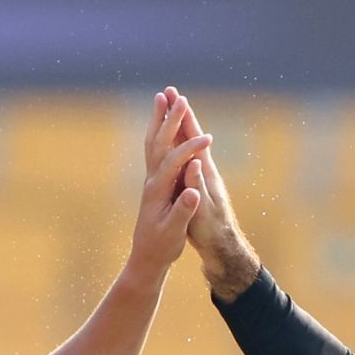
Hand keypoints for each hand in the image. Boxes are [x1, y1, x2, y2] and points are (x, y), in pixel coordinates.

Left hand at [127, 90, 207, 277]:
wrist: (146, 257)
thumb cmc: (162, 246)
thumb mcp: (174, 232)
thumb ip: (183, 211)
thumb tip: (193, 192)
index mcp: (158, 191)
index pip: (173, 162)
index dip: (190, 149)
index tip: (208, 139)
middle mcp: (151, 181)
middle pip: (159, 144)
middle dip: (170, 120)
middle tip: (179, 97)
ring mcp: (151, 180)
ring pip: (153, 142)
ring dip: (159, 119)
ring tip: (161, 97)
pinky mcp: (154, 182)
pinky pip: (155, 149)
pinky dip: (158, 131)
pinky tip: (161, 122)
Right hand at [163, 87, 259, 298]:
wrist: (222, 247)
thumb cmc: (211, 232)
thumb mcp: (202, 213)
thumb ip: (197, 189)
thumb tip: (194, 164)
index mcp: (204, 174)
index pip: (193, 140)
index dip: (184, 119)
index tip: (176, 97)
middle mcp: (204, 170)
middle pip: (190, 135)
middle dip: (180, 113)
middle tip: (170, 91)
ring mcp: (200, 176)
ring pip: (185, 143)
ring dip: (177, 124)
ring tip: (169, 107)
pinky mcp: (196, 184)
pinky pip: (182, 156)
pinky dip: (175, 142)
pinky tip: (171, 139)